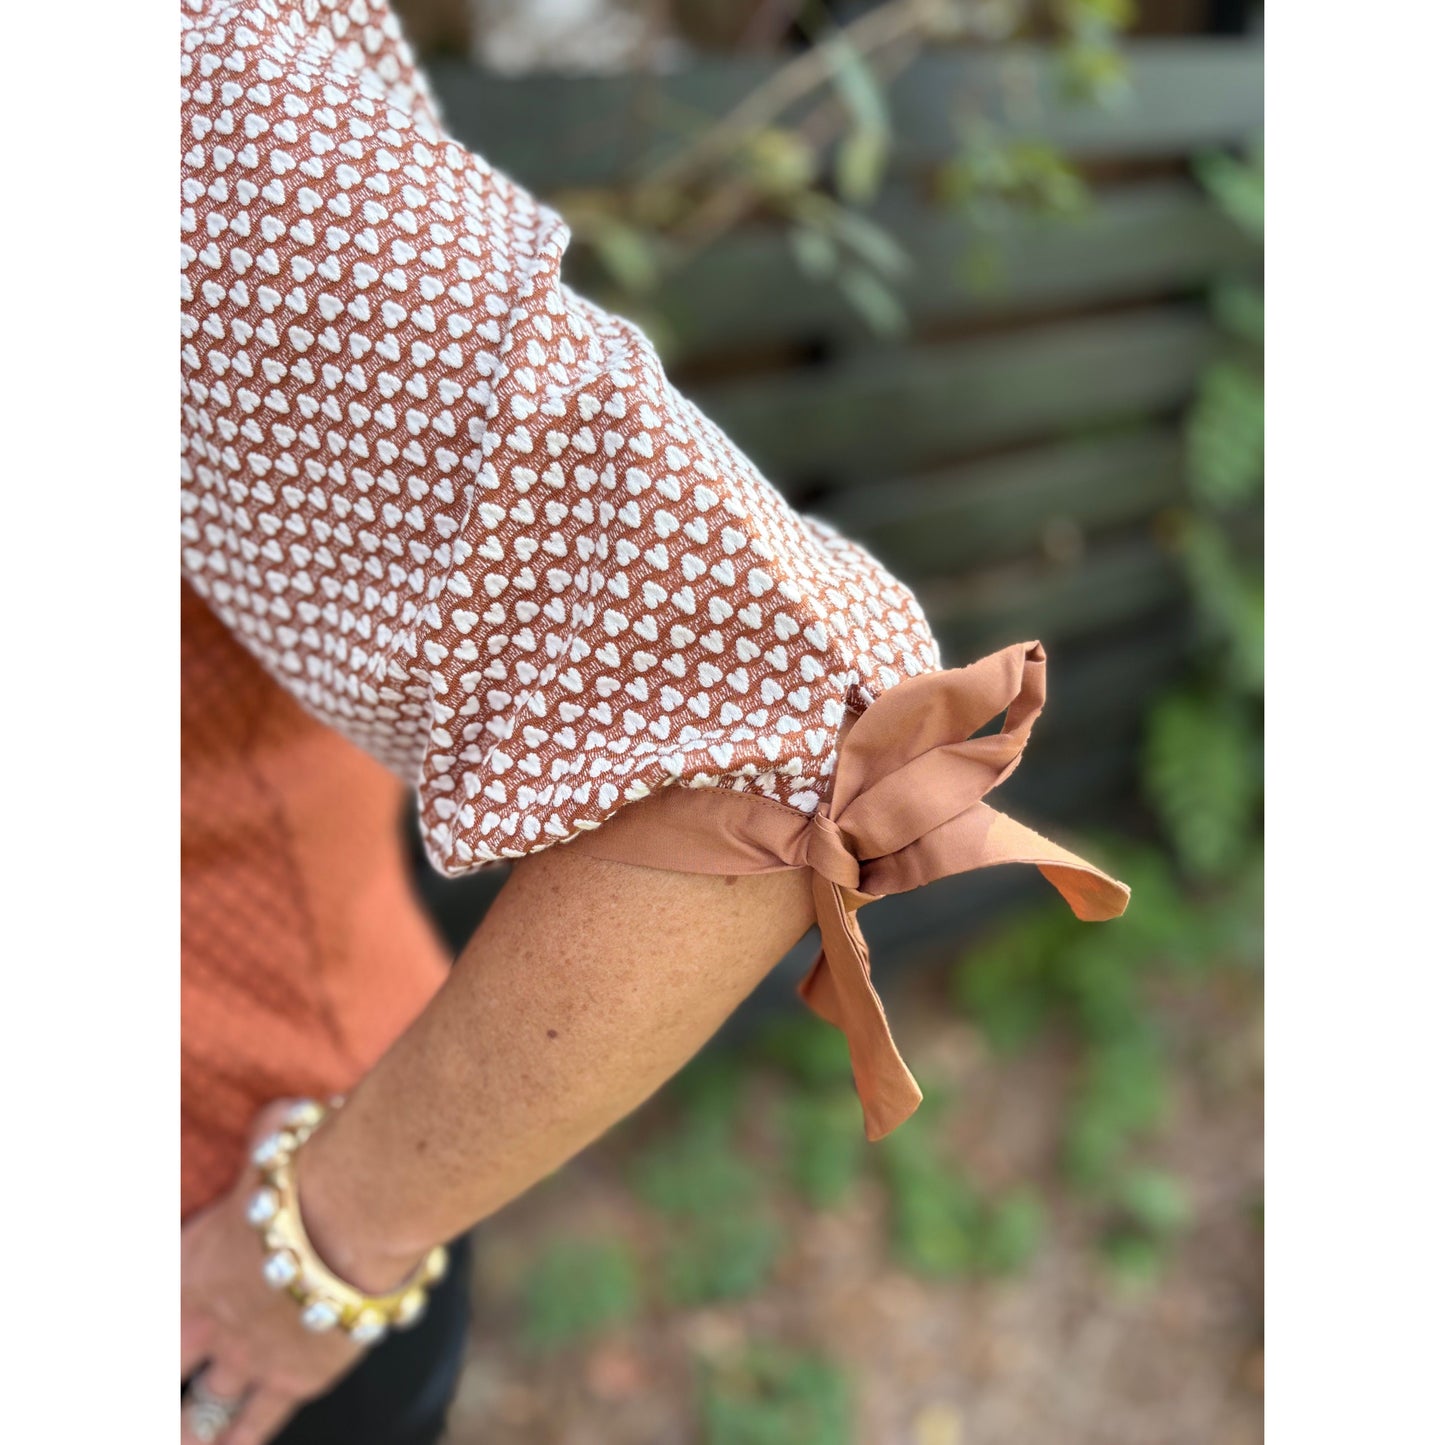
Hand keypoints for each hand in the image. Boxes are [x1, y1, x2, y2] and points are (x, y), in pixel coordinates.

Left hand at [180, 1102, 369, 1444]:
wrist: (361, 1209)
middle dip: (167, 1365)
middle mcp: (207, 1313)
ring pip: (200, 1403)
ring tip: (182, 1429)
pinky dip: (233, 1441)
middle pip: (166, 1358)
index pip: (153, 1296)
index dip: (160, 1306)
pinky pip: (251, 1426)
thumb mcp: (280, 1139)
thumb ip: (271, 1140)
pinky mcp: (293, 1378)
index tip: (165, 1313)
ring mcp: (247, 1352)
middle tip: (172, 1366)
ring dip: (188, 1416)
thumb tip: (284, 1121)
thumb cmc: (321, 1160)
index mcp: (192, 1255)